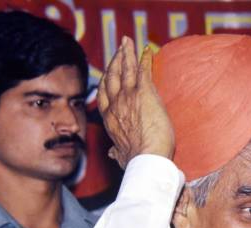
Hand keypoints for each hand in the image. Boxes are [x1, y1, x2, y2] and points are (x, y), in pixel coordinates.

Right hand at [98, 36, 173, 167]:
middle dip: (114, 62)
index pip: (104, 96)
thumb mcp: (121, 157)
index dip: (106, 82)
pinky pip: (142, 71)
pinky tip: (146, 50)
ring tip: (127, 43)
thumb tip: (112, 154)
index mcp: (109, 120)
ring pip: (124, 70)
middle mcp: (115, 105)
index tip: (108, 74)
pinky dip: (143, 59)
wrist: (146, 159)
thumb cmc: (136, 161)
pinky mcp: (143, 93)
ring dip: (125, 54)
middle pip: (111, 78)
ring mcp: (128, 97)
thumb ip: (117, 152)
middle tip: (119, 51)